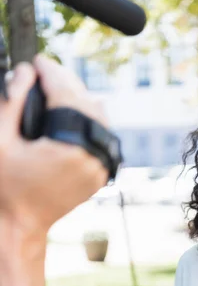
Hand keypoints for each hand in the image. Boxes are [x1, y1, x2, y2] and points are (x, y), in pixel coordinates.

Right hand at [0, 56, 107, 244]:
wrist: (21, 224)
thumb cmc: (6, 186)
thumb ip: (11, 102)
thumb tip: (27, 71)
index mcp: (68, 150)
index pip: (66, 95)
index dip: (51, 72)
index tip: (38, 61)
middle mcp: (91, 159)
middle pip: (87, 103)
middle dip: (66, 83)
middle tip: (45, 72)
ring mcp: (99, 169)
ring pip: (99, 120)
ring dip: (79, 101)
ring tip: (56, 91)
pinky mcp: (99, 176)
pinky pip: (101, 139)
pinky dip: (88, 122)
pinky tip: (70, 114)